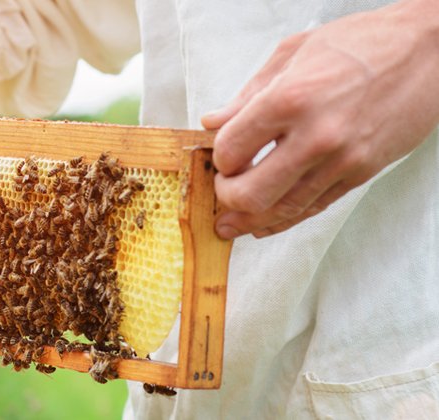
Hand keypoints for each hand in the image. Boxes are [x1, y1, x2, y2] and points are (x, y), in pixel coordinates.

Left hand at [202, 0, 438, 238]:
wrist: (427, 51)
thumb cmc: (359, 43)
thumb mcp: (292, 53)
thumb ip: (247, 95)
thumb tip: (212, 122)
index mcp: (289, 99)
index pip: (231, 151)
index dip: (218, 159)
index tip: (221, 156)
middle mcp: (315, 136)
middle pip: (251, 194)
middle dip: (227, 198)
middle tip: (223, 189)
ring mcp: (341, 160)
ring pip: (282, 210)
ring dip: (249, 220)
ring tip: (230, 224)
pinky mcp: (360, 174)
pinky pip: (313, 208)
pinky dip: (283, 220)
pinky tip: (263, 224)